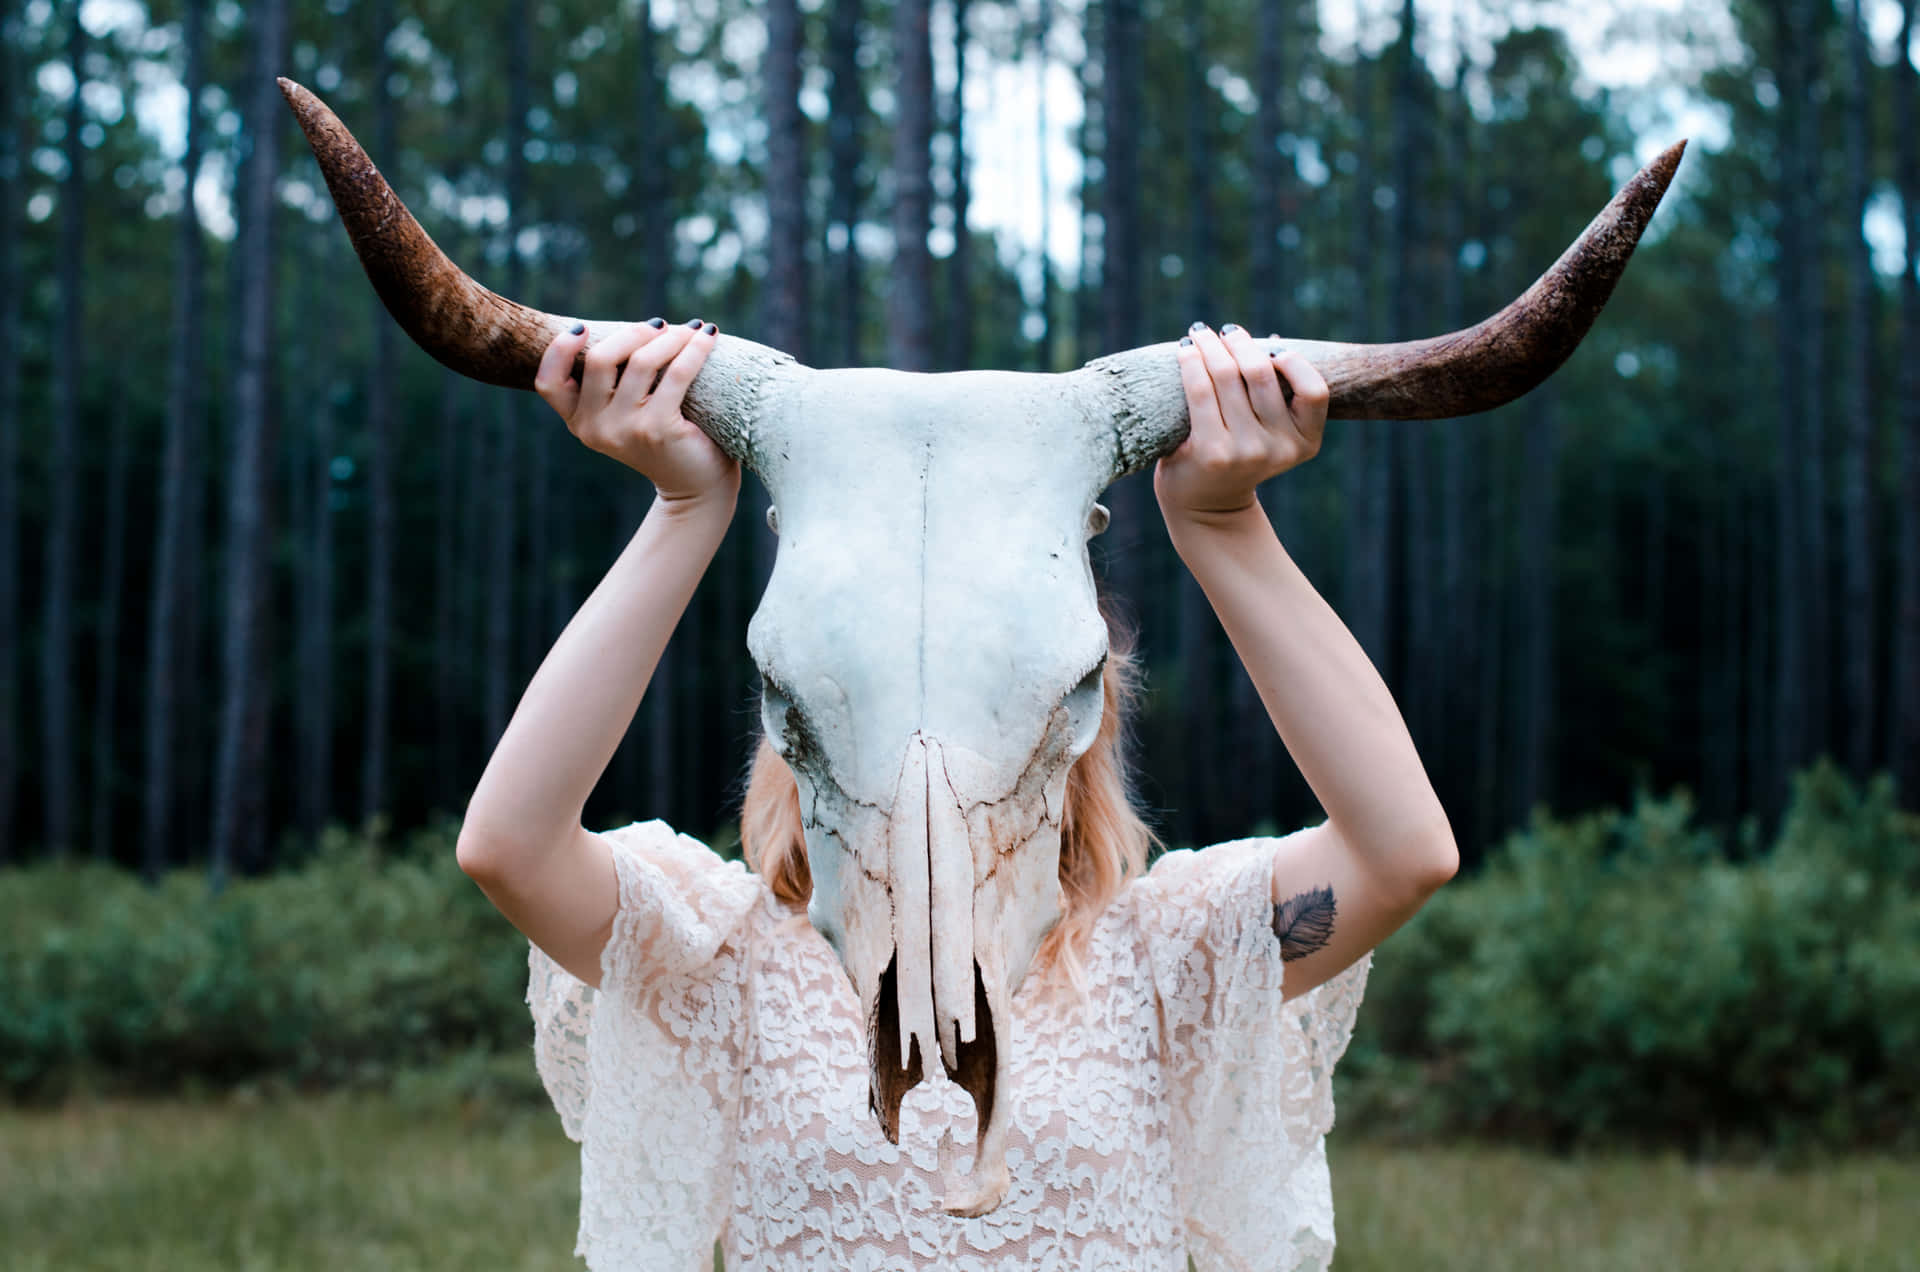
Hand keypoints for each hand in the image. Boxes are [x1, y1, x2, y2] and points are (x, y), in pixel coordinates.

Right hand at [534, 318, 739, 507]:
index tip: (581, 328)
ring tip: (691, 329)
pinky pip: (676, 374)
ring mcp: (625, 431)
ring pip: (641, 361)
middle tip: (660, 325)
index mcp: (579, 422)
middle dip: (633, 333)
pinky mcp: (658, 430)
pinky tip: (708, 336)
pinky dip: (695, 349)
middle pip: (600, 359)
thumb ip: (615, 382)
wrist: (696, 487)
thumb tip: (636, 326)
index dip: (558, 350)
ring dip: (670, 337)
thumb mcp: (627, 413)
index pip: (549, 382)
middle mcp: (594, 428)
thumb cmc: (664, 438)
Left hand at [1154, 322, 1329, 520]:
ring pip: (1228, 377)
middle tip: (1226, 331)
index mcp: (1306, 442)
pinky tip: (1185, 351)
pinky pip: (1201, 392)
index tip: (1272, 349)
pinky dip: (1191, 363)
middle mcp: (1280, 449)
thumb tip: (1260, 338)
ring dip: (1211, 346)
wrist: (1205, 504)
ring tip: (1200, 334)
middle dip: (1241, 343)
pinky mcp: (1212, 452)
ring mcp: (1247, 452)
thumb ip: (1274, 395)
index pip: (1314, 391)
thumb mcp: (1269, 431)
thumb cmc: (1237, 453)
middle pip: (1262, 375)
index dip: (1294, 362)